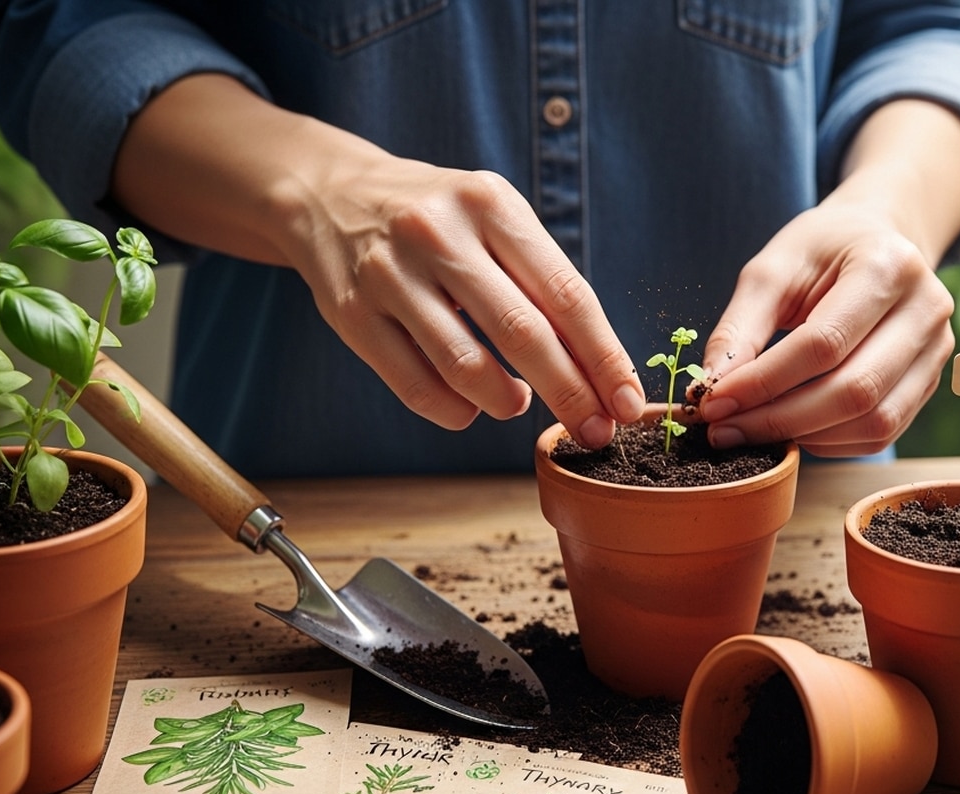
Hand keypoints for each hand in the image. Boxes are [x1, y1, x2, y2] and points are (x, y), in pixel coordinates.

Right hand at [112, 74, 643, 446]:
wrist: (329, 194)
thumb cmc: (439, 220)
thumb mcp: (494, 219)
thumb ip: (542, 282)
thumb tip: (602, 371)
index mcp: (491, 204)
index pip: (566, 293)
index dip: (604, 356)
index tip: (630, 402)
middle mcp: (440, 233)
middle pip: (524, 333)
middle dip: (571, 393)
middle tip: (596, 432)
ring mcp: (390, 274)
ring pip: (466, 366)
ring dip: (507, 402)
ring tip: (518, 403)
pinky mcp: (352, 313)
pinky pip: (416, 386)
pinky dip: (455, 410)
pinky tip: (470, 405)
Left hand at [696, 201, 955, 456]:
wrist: (876, 241)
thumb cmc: (821, 251)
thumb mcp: (772, 269)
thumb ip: (740, 328)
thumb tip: (713, 389)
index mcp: (889, 265)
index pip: (823, 343)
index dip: (764, 382)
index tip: (714, 403)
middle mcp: (926, 310)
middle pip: (854, 390)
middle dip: (780, 419)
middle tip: (726, 429)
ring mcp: (937, 350)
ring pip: (874, 421)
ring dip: (806, 436)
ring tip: (753, 430)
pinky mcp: (930, 381)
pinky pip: (882, 432)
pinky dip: (831, 442)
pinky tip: (794, 428)